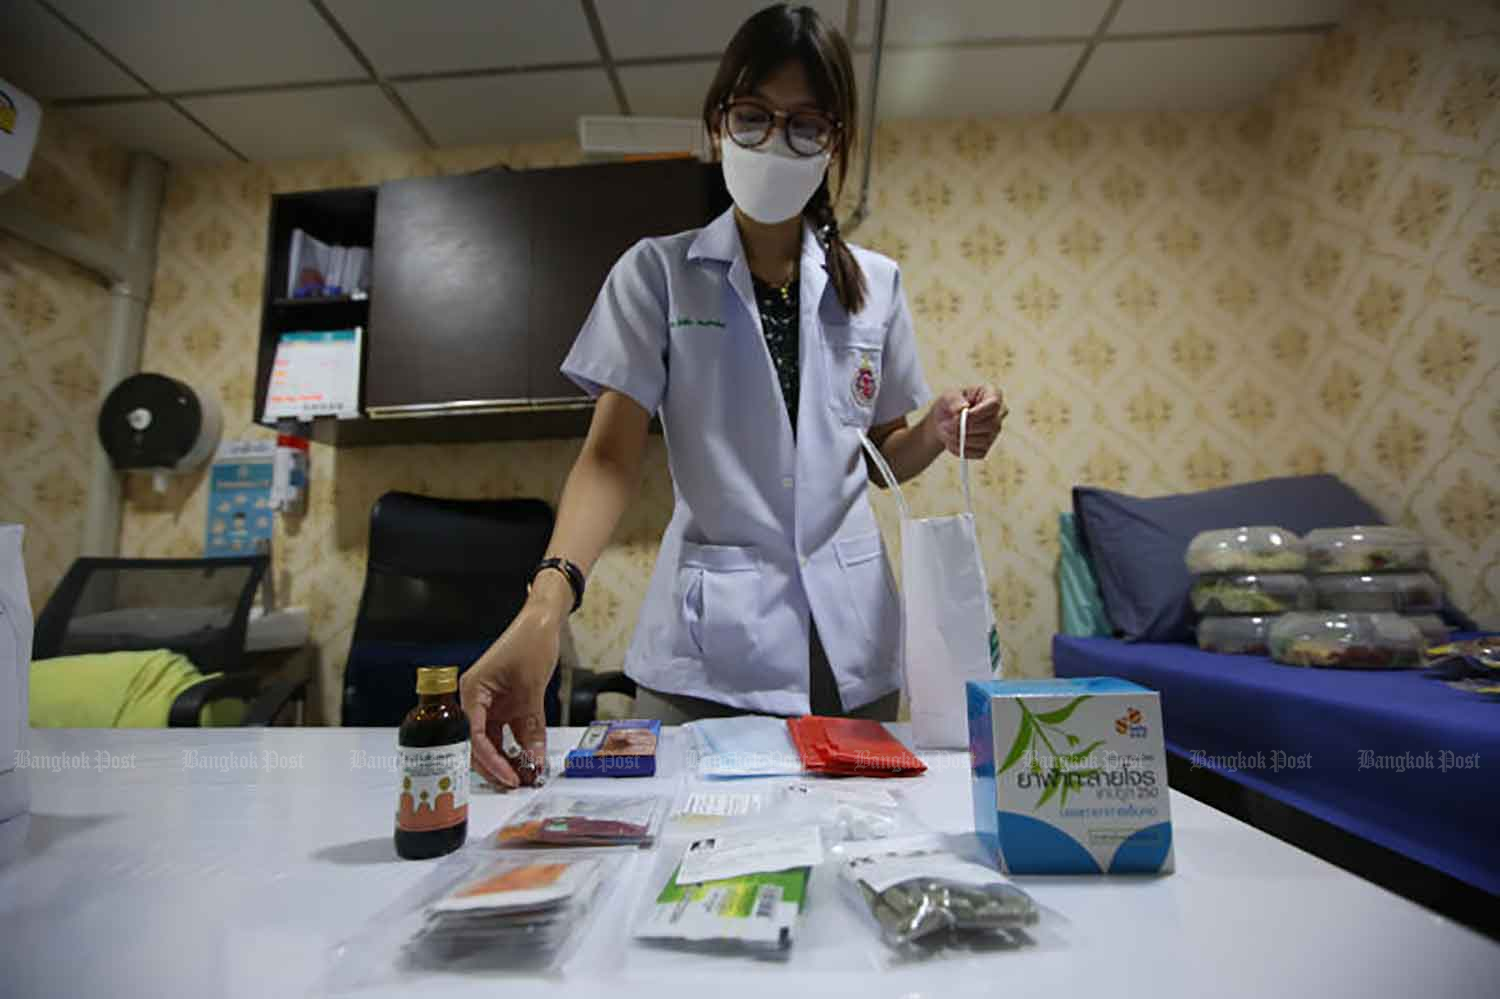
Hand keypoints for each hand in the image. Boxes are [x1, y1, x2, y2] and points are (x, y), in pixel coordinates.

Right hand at [460, 580, 564, 788]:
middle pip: (479, 744)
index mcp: (472, 692)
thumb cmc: (530, 643)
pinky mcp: (503, 705)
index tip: (507, 777)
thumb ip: (532, 727)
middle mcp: (475, 700)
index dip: (489, 761)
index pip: (474, 737)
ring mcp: (489, 704)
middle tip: (515, 783)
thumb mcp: (532, 689)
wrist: (542, 622)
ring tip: (524, 776)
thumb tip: (535, 761)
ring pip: (493, 741)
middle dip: (496, 765)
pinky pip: (506, 732)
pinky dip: (517, 746)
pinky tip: (528, 760)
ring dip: (507, 759)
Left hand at [931, 385, 1006, 457]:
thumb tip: (962, 408)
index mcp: (993, 394)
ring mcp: (994, 432)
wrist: (943, 420)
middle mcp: (999, 414)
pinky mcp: (986, 447)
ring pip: (984, 441)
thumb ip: (954, 400)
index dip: (977, 413)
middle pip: (991, 425)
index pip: (994, 405)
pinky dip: (960, 449)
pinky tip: (951, 440)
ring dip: (960, 439)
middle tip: (946, 426)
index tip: (958, 416)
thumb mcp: (948, 396)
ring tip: (945, 431)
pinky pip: (977, 453)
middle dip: (965, 428)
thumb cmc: (949, 404)